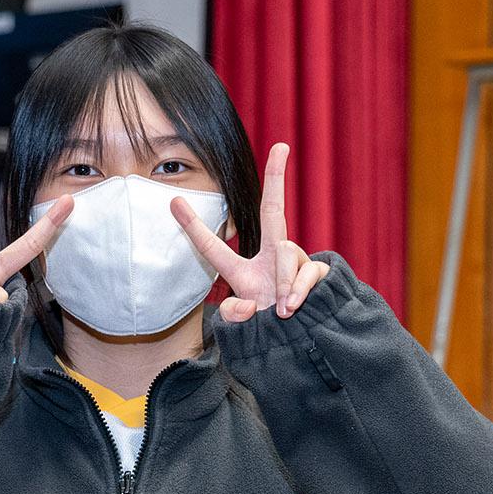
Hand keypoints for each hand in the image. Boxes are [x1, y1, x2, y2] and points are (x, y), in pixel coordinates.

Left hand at [170, 142, 329, 322]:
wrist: (302, 348)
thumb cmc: (270, 335)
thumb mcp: (245, 328)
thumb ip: (237, 316)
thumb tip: (247, 304)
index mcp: (245, 272)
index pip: (214, 248)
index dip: (192, 227)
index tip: (173, 201)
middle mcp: (272, 259)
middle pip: (273, 211)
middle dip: (277, 176)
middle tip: (281, 146)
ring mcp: (297, 263)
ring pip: (286, 253)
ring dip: (282, 283)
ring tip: (282, 310)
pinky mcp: (318, 272)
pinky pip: (307, 271)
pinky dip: (298, 291)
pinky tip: (292, 308)